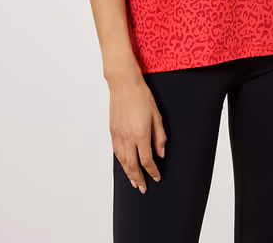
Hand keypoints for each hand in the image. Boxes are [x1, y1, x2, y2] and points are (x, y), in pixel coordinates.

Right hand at [109, 74, 166, 193]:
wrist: (124, 85)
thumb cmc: (141, 96)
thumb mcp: (156, 116)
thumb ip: (159, 136)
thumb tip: (161, 153)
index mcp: (141, 134)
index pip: (147, 160)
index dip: (152, 171)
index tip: (157, 177)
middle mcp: (128, 137)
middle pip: (133, 165)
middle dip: (139, 178)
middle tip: (143, 188)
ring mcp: (118, 135)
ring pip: (122, 160)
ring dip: (128, 173)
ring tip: (133, 182)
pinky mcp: (112, 131)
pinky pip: (116, 152)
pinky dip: (121, 162)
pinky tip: (124, 165)